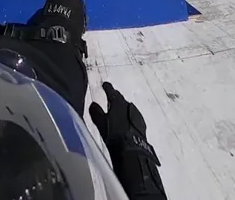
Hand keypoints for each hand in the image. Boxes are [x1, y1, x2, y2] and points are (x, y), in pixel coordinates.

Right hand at [90, 82, 166, 198]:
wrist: (132, 150)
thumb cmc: (114, 135)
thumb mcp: (101, 124)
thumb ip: (96, 113)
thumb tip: (93, 104)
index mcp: (117, 103)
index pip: (111, 91)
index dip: (107, 87)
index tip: (104, 84)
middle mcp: (128, 106)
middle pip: (121, 98)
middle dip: (115, 97)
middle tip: (110, 96)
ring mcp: (136, 115)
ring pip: (127, 107)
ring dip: (122, 107)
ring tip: (117, 110)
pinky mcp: (141, 125)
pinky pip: (133, 116)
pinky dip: (128, 116)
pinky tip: (126, 122)